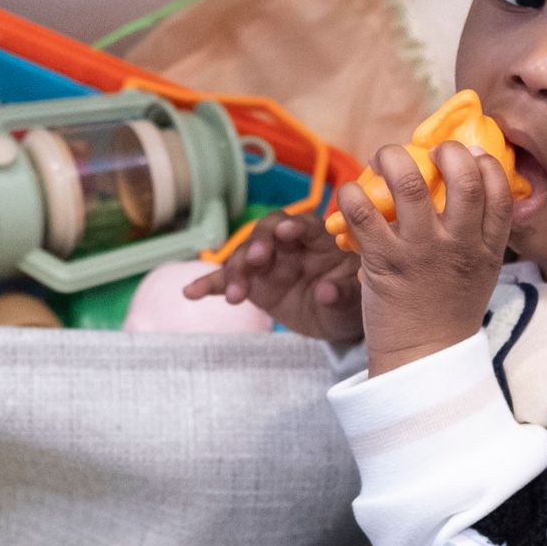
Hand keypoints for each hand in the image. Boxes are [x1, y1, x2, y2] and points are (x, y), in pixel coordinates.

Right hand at [183, 211, 363, 344]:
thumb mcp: (355, 300)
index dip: (294, 225)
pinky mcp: (252, 283)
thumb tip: (326, 292)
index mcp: (320, 238)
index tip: (286, 230)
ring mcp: (267, 263)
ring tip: (235, 296)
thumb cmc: (351, 299)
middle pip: (268, 231)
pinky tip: (191, 292)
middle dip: (260, 242)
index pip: (305, 224)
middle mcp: (289, 244)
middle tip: (257, 259)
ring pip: (244, 256)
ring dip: (236, 271)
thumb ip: (343, 294)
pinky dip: (209, 285)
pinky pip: (227, 280)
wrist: (337, 321)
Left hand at [337, 140, 513, 376]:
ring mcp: (420, 252)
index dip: (486, 161)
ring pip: (410, 184)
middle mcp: (458, 245)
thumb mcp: (480, 271)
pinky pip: (364, 213)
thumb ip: (477, 233)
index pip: (500, 191)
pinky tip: (351, 192)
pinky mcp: (383, 262)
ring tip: (384, 158)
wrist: (422, 358)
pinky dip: (353, 193)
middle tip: (427, 152)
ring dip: (393, 159)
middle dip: (445, 151)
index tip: (468, 153)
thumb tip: (462, 182)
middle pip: (463, 179)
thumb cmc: (448, 310)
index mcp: (487, 248)